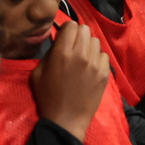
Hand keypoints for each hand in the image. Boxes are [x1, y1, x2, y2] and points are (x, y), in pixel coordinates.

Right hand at [30, 20, 109, 143]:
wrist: (66, 119)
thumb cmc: (48, 96)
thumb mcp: (38, 72)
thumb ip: (49, 52)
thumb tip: (59, 40)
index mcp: (62, 52)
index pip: (71, 24)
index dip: (67, 30)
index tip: (64, 39)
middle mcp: (81, 54)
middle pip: (85, 29)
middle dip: (78, 35)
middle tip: (73, 47)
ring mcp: (95, 63)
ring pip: (96, 41)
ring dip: (88, 46)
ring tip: (82, 58)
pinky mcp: (105, 73)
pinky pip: (104, 55)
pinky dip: (97, 59)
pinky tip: (90, 68)